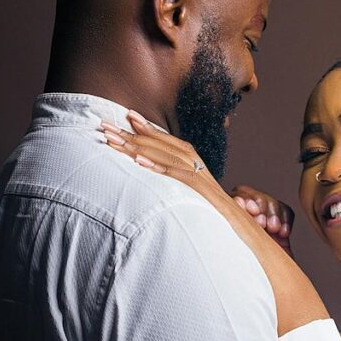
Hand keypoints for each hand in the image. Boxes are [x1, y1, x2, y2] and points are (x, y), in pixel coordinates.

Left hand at [99, 111, 230, 214]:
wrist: (237, 224)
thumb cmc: (213, 210)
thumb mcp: (193, 189)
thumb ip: (178, 178)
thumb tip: (156, 172)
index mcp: (192, 160)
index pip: (165, 140)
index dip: (145, 128)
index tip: (126, 116)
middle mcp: (193, 163)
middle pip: (158, 144)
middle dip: (129, 134)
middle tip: (104, 126)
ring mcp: (196, 174)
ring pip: (161, 156)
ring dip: (135, 147)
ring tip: (112, 140)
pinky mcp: (197, 189)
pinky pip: (174, 176)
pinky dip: (157, 168)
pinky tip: (139, 162)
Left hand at [100, 111, 328, 335]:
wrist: (279, 287)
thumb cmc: (251, 276)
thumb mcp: (218, 249)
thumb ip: (199, 236)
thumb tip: (170, 238)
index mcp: (213, 199)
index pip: (183, 159)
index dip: (157, 142)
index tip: (130, 129)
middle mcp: (215, 193)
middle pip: (177, 151)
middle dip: (143, 133)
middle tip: (113, 119)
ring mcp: (217, 200)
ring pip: (177, 161)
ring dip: (141, 146)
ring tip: (111, 135)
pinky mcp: (218, 211)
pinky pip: (186, 182)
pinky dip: (160, 169)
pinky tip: (136, 161)